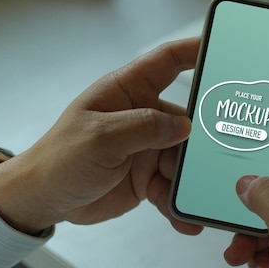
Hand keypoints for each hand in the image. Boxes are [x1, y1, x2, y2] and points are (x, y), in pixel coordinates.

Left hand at [0, 38, 202, 235]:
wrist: (45, 200)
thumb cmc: (59, 159)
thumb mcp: (101, 138)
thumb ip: (145, 127)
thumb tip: (185, 126)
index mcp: (127, 92)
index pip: (166, 62)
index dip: (195, 51)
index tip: (223, 49)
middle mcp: (142, 117)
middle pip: (187, 121)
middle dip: (201, 140)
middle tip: (214, 156)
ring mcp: (147, 148)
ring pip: (184, 160)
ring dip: (188, 179)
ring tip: (189, 196)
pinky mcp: (149, 176)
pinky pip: (174, 187)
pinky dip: (178, 203)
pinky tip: (183, 218)